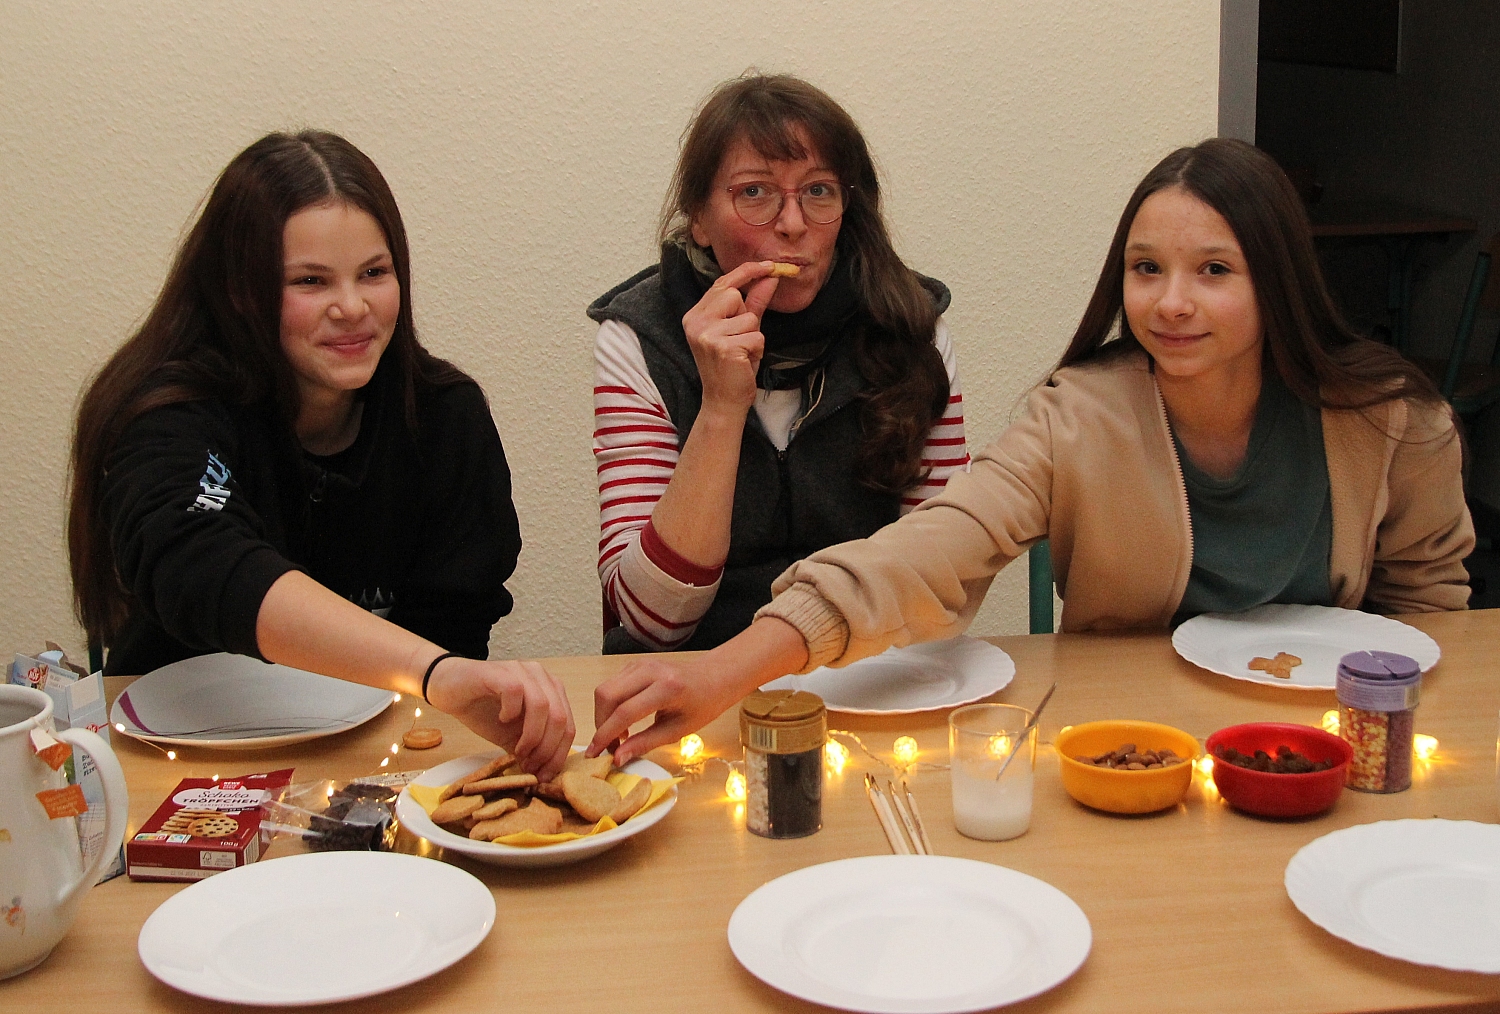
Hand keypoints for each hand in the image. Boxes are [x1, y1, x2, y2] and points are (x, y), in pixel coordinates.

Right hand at [426, 658, 575, 781]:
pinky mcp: (500, 672)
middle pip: (560, 718)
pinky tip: (502, 720)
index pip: (568, 726)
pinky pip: (516, 692)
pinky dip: (512, 713)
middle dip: (547, 750)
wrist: (449, 688)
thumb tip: (543, 775)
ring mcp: (522, 671)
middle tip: (529, 767)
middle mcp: (542, 678)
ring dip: (532, 737)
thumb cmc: (483, 710)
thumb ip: (530, 749)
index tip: (543, 776)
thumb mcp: (512, 736)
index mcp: (551, 692)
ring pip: (543, 706)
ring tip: (517, 751)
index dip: (558, 755)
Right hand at [588, 654, 746, 766]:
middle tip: (610, 746)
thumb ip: (645, 743)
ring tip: (619, 735)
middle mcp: (650, 671)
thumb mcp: (678, 731)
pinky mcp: (635, 664)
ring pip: (605, 688)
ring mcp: (641, 664)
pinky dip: (610, 705)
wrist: (714, 678)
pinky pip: (612, 684)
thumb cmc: (702, 705)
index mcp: (667, 688)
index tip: (595, 754)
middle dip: (600, 723)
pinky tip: (623, 720)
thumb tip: (617, 758)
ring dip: (603, 715)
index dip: (606, 735)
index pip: (625, 711)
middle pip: (607, 695)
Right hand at [681, 261, 781, 412]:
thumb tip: (771, 277)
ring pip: (749, 318)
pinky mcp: (723, 347)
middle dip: (746, 315)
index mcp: (696, 315)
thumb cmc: (733, 365)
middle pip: (734, 295)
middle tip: (740, 339)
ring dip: (754, 336)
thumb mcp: (743, 329)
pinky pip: (756, 336)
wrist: (724, 400)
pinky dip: (758, 349)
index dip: (747, 272)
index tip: (769, 266)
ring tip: (743, 353)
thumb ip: (754, 301)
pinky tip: (745, 361)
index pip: (722, 283)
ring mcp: (707, 334)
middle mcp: (696, 322)